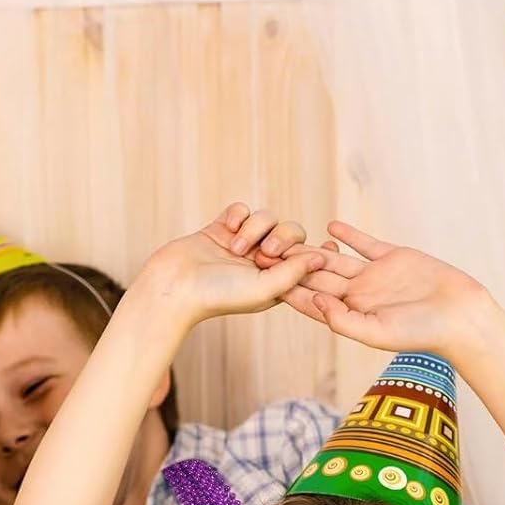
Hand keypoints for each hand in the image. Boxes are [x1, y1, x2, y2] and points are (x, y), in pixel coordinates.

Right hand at [138, 203, 324, 326]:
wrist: (172, 288)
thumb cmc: (215, 295)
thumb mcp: (263, 288)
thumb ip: (294, 272)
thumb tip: (321, 256)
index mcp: (272, 282)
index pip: (305, 261)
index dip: (318, 253)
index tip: (332, 246)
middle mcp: (258, 263)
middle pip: (291, 233)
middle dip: (283, 237)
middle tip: (265, 252)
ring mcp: (239, 245)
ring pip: (267, 218)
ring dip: (255, 227)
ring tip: (236, 246)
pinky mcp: (220, 230)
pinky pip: (241, 209)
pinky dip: (238, 214)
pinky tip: (228, 228)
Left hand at [282, 221, 496, 361]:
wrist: (459, 316)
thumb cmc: (419, 333)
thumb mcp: (375, 332)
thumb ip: (342, 320)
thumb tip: (314, 300)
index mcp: (349, 315)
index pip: (312, 302)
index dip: (289, 292)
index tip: (264, 282)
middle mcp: (357, 295)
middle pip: (318, 278)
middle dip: (292, 268)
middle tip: (264, 254)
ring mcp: (374, 275)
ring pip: (337, 259)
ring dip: (314, 249)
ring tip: (289, 238)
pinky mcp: (393, 257)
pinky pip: (366, 244)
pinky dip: (350, 234)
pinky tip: (330, 225)